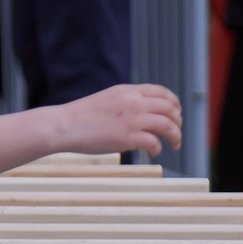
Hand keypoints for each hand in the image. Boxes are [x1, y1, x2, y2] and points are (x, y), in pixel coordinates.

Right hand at [57, 83, 182, 157]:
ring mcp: (132, 119)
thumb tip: (143, 114)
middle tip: (176, 133)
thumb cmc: (81, 116)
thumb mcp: (109, 99)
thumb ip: (127, 102)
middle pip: (170, 109)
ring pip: (168, 125)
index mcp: (129, 91)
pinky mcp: (127, 137)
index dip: (175, 104)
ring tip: (174, 145)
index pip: (163, 93)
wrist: (64, 125)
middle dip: (178, 122)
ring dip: (176, 136)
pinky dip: (158, 148)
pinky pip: (154, 142)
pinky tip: (154, 152)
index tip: (176, 114)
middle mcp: (134, 102)